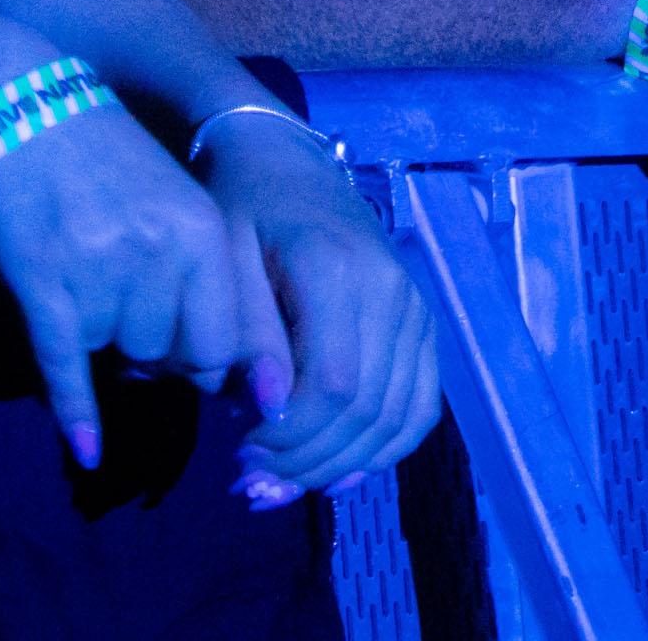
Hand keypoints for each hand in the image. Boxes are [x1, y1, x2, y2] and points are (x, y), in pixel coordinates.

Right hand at [0, 92, 254, 468]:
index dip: (208, 357)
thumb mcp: (167, 194)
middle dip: (153, 347)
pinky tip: (86, 447)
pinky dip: (75, 409)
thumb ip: (197, 269)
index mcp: (202, 229)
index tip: (193, 358)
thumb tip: (212, 365)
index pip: (229, 340)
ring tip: (78, 281)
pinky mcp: (39, 280)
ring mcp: (96, 268)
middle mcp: (158, 252)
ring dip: (103, 336)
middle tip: (121, 307)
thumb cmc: (93, 147)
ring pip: (119, 353)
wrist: (5, 94)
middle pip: (174, 354)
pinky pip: (66, 361)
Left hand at [201, 124, 440, 502]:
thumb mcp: (223, 254)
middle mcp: (393, 292)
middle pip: (368, 409)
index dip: (292, 435)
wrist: (284, 160)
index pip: (333, 384)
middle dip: (311, 460)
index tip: (241, 456)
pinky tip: (341, 474)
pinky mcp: (424, 325)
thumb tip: (271, 409)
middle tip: (254, 485)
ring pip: (399, 417)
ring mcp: (416, 309)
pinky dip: (384, 448)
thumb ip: (247, 329)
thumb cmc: (240, 205)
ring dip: (344, 465)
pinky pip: (420, 405)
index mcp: (338, 270)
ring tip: (285, 486)